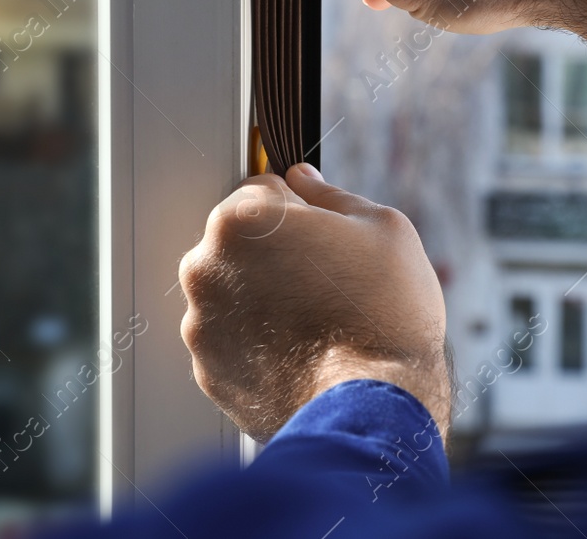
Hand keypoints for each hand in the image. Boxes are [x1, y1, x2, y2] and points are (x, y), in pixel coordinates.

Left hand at [178, 163, 450, 442]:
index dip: (299, 207)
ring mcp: (202, 325)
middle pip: (238, 242)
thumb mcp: (382, 227)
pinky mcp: (208, 373)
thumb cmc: (384, 310)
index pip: (259, 188)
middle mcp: (206, 269)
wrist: (375, 405)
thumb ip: (331, 196)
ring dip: (263, 297)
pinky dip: (258, 342)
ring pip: (233, 292)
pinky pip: (232, 340)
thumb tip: (304, 180)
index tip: (324, 233)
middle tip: (324, 278)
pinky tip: (300, 351)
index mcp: (241, 220)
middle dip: (273, 251)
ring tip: (316, 320)